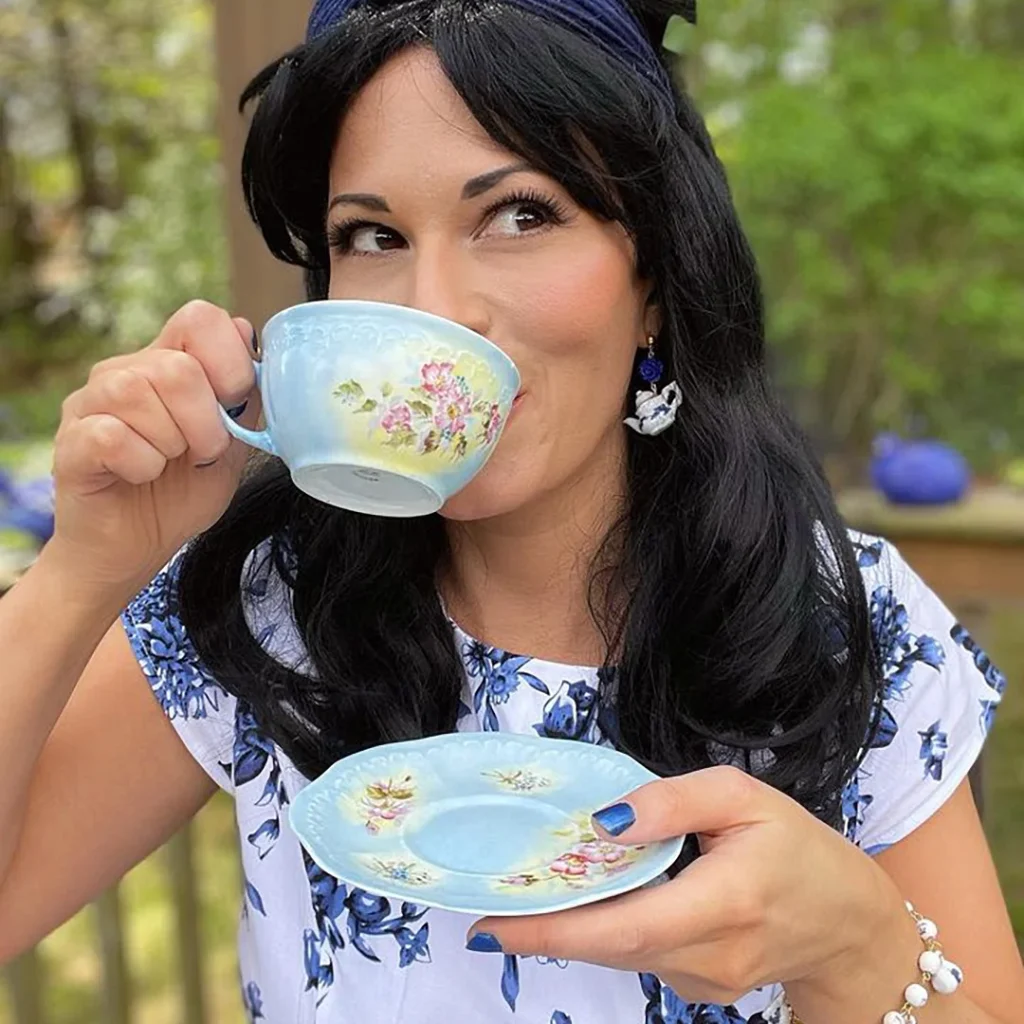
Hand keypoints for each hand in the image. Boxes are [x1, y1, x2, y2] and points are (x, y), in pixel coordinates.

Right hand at [47, 300, 259, 593]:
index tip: (235, 400)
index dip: (229, 358)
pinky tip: (141, 475)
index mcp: (168, 364)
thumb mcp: (232, 446)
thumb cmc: (180, 494)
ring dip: (171, 441)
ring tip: (168, 464)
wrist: (134, 550)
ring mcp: (91, 405)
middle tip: (203, 451)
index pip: (198, 318)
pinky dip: (142, 464)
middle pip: (176, 366)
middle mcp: (124, 373)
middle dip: (206, 421)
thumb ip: (243, 397)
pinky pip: (112, 436)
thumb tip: (247, 333)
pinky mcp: (71, 443)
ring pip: (137, 392)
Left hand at [466, 765, 906, 1005]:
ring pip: (621, 952)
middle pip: (610, 944)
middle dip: (546, 926)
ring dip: (576, 924)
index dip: (555, 930)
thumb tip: (603, 820)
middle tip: (492, 900)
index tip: (493, 927)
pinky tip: (599, 897)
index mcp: (723, 902)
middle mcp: (710, 955)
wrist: (852, 926)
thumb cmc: (799, 848)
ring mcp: (705, 982)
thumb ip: (671, 802)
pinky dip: (610, 929)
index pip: (625, 926)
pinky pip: (641, 956)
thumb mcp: (742, 797)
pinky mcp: (701, 988)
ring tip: (537, 890)